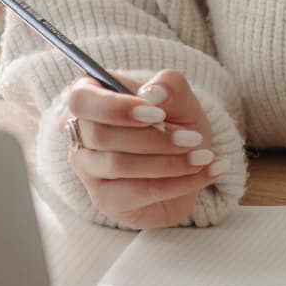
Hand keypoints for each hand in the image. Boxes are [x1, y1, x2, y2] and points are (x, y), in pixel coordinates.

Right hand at [62, 69, 223, 228]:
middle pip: (100, 135)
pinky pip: (138, 192)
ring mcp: (88, 170)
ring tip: (204, 157)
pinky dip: (178, 183)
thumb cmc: (175, 122)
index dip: (116, 107)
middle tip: (193, 138)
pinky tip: (206, 173)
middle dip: (153, 139)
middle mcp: (79, 134)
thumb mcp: (181, 99)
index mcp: (90, 97)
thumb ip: (170, 87)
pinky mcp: (104, 199)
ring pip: (118, 165)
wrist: (186, 162)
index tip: (157, 114)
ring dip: (169, 162)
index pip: (81, 99)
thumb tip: (153, 94)